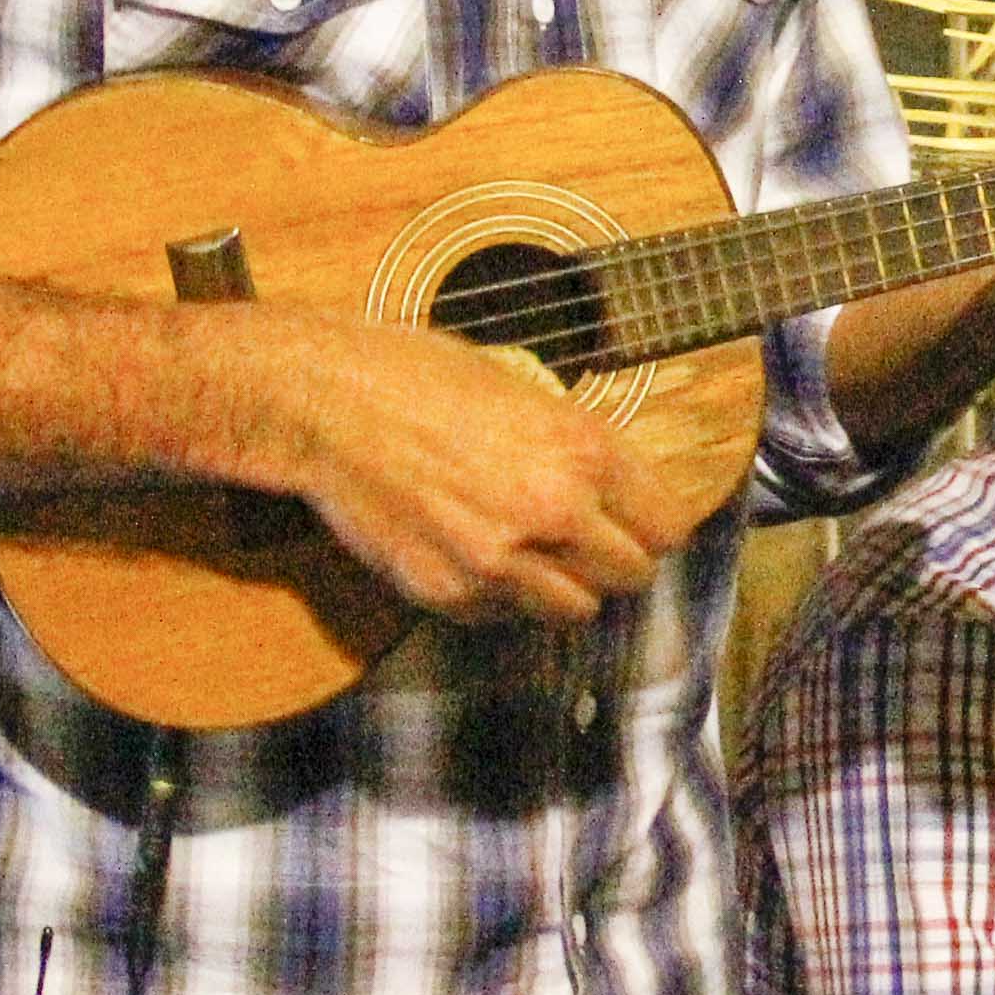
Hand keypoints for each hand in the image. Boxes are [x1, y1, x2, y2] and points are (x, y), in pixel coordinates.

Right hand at [250, 316, 683, 625]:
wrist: (327, 405)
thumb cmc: (419, 376)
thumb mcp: (523, 387)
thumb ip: (575, 447)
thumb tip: (615, 491)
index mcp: (582, 450)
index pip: (666, 527)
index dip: (653, 527)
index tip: (636, 525)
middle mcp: (552, 512)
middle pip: (632, 576)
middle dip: (615, 561)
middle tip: (588, 544)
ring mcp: (499, 561)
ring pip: (575, 610)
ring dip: (564, 588)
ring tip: (534, 554)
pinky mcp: (449, 593)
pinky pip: (506, 617)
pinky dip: (503, 598)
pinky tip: (478, 555)